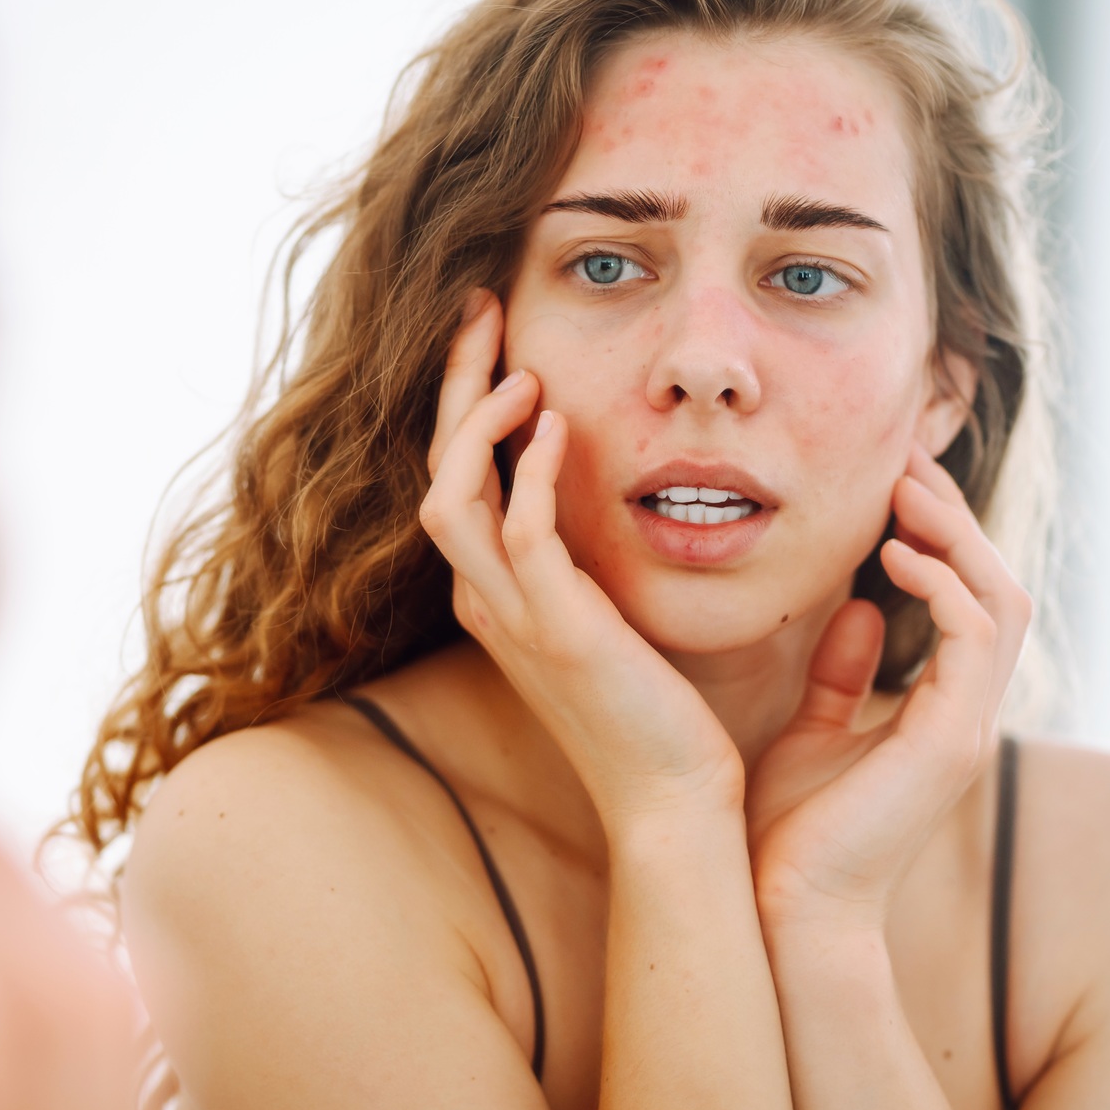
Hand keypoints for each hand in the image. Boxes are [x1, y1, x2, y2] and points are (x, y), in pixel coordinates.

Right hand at [420, 292, 742, 832]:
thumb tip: (610, 487)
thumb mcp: (612, 618)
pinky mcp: (557, 631)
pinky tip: (554, 425)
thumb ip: (591, 557)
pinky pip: (517, 534)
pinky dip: (525, 471)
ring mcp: (512, 619)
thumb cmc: (658, 713)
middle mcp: (486, 603)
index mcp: (496, 597)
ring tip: (519, 365)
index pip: (454, 478)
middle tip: (481, 308)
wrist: (674, 801)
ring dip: (476, 420)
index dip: (464, 402)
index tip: (496, 337)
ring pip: (450, 495)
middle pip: (435, 471)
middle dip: (454, 385)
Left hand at [747, 444, 1030, 934]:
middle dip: (953, 516)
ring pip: (999, 602)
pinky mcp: (951, 742)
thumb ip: (839, 674)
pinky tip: (896, 555)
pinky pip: (975, 638)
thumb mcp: (810, 732)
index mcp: (938, 710)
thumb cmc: (786, 833)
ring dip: (955, 537)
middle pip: (994, 587)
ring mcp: (966, 728)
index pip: (965, 599)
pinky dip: (945, 585)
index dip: (938, 533)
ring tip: (901, 490)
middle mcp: (964, 714)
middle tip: (903, 457)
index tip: (890, 477)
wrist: (783, 910)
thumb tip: (857, 608)